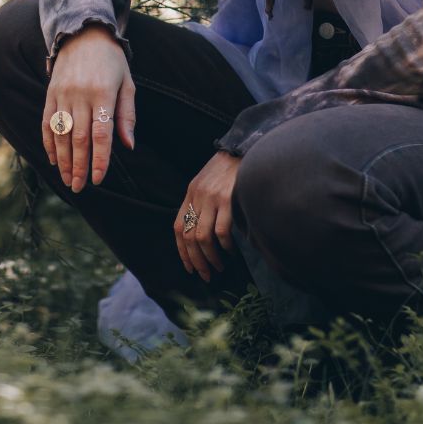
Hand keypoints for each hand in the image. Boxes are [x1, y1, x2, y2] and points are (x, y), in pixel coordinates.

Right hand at [42, 22, 135, 191]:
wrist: (83, 34)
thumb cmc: (112, 61)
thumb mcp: (127, 84)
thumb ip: (127, 115)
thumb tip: (128, 146)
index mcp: (103, 93)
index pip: (100, 133)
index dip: (99, 159)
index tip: (98, 179)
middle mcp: (80, 95)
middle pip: (79, 138)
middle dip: (79, 166)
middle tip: (80, 187)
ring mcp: (62, 95)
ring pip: (61, 134)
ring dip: (63, 160)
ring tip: (67, 180)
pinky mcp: (50, 94)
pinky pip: (47, 123)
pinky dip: (49, 143)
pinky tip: (53, 160)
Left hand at [174, 151, 240, 281]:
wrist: (243, 148)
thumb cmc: (227, 168)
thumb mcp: (206, 182)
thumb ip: (201, 202)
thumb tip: (201, 234)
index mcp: (191, 193)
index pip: (178, 228)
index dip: (182, 251)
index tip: (189, 267)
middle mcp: (198, 196)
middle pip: (190, 237)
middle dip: (196, 261)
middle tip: (205, 275)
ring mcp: (212, 199)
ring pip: (203, 238)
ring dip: (210, 257)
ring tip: (218, 267)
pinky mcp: (228, 200)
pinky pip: (221, 231)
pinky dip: (225, 246)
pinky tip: (230, 251)